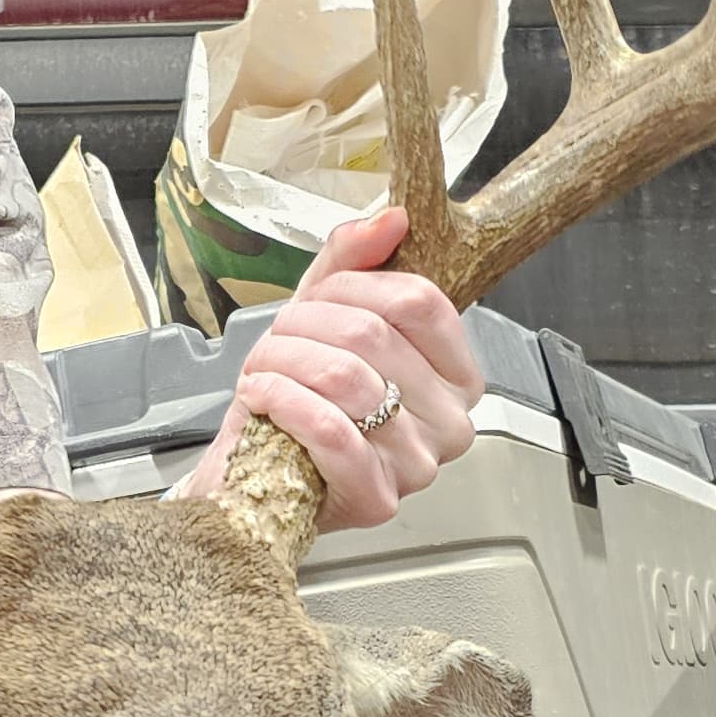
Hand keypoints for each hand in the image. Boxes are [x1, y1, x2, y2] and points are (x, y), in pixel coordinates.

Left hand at [191, 205, 483, 531]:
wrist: (260, 479)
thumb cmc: (301, 403)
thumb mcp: (324, 318)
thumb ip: (354, 262)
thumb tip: (390, 220)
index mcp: (455, 374)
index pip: (420, 301)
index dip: (354, 286)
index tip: (318, 296)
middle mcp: (450, 420)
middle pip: (374, 334)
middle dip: (304, 325)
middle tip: (278, 339)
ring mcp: (419, 463)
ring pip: (345, 377)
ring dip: (283, 362)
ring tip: (264, 369)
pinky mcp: (378, 496)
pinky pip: (330, 430)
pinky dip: (281, 402)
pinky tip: (261, 397)